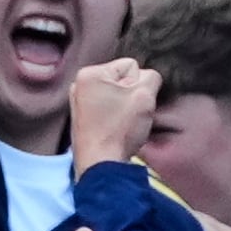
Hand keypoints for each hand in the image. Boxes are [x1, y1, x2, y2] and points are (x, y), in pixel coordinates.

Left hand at [68, 56, 159, 173]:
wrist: (100, 164)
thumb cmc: (119, 130)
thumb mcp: (145, 96)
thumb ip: (152, 77)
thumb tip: (148, 78)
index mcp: (90, 73)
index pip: (131, 66)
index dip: (140, 84)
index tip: (132, 105)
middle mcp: (79, 84)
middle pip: (122, 80)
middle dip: (131, 95)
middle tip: (128, 115)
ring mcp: (78, 102)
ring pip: (116, 95)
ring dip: (124, 107)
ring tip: (121, 124)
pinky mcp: (81, 118)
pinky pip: (107, 108)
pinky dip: (114, 117)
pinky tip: (114, 130)